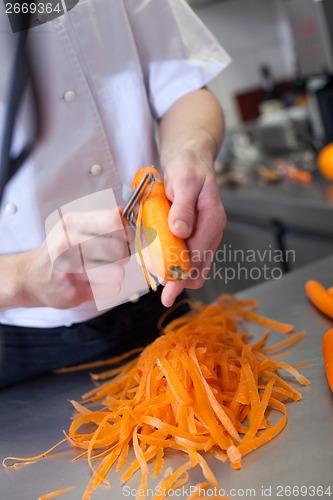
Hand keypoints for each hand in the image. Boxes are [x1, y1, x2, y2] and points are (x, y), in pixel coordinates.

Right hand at [15, 209, 132, 308]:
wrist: (30, 278)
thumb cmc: (57, 250)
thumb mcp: (73, 227)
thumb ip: (100, 219)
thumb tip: (125, 212)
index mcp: (72, 224)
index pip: (113, 222)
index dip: (126, 230)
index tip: (124, 236)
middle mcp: (68, 244)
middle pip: (119, 249)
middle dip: (123, 254)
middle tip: (113, 257)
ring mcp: (70, 270)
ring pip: (118, 272)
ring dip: (116, 273)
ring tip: (105, 270)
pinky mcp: (74, 292)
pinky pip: (111, 290)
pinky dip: (109, 287)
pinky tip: (97, 282)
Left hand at [161, 148, 226, 306]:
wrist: (191, 157)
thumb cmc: (188, 166)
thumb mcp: (184, 181)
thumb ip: (183, 207)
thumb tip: (180, 231)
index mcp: (212, 219)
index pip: (198, 254)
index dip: (182, 273)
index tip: (168, 288)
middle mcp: (212, 230)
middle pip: (199, 266)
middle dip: (181, 281)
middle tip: (162, 292)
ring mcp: (205, 234)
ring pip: (196, 266)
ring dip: (178, 274)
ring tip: (159, 278)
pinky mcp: (196, 234)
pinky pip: (189, 256)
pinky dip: (176, 263)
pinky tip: (162, 264)